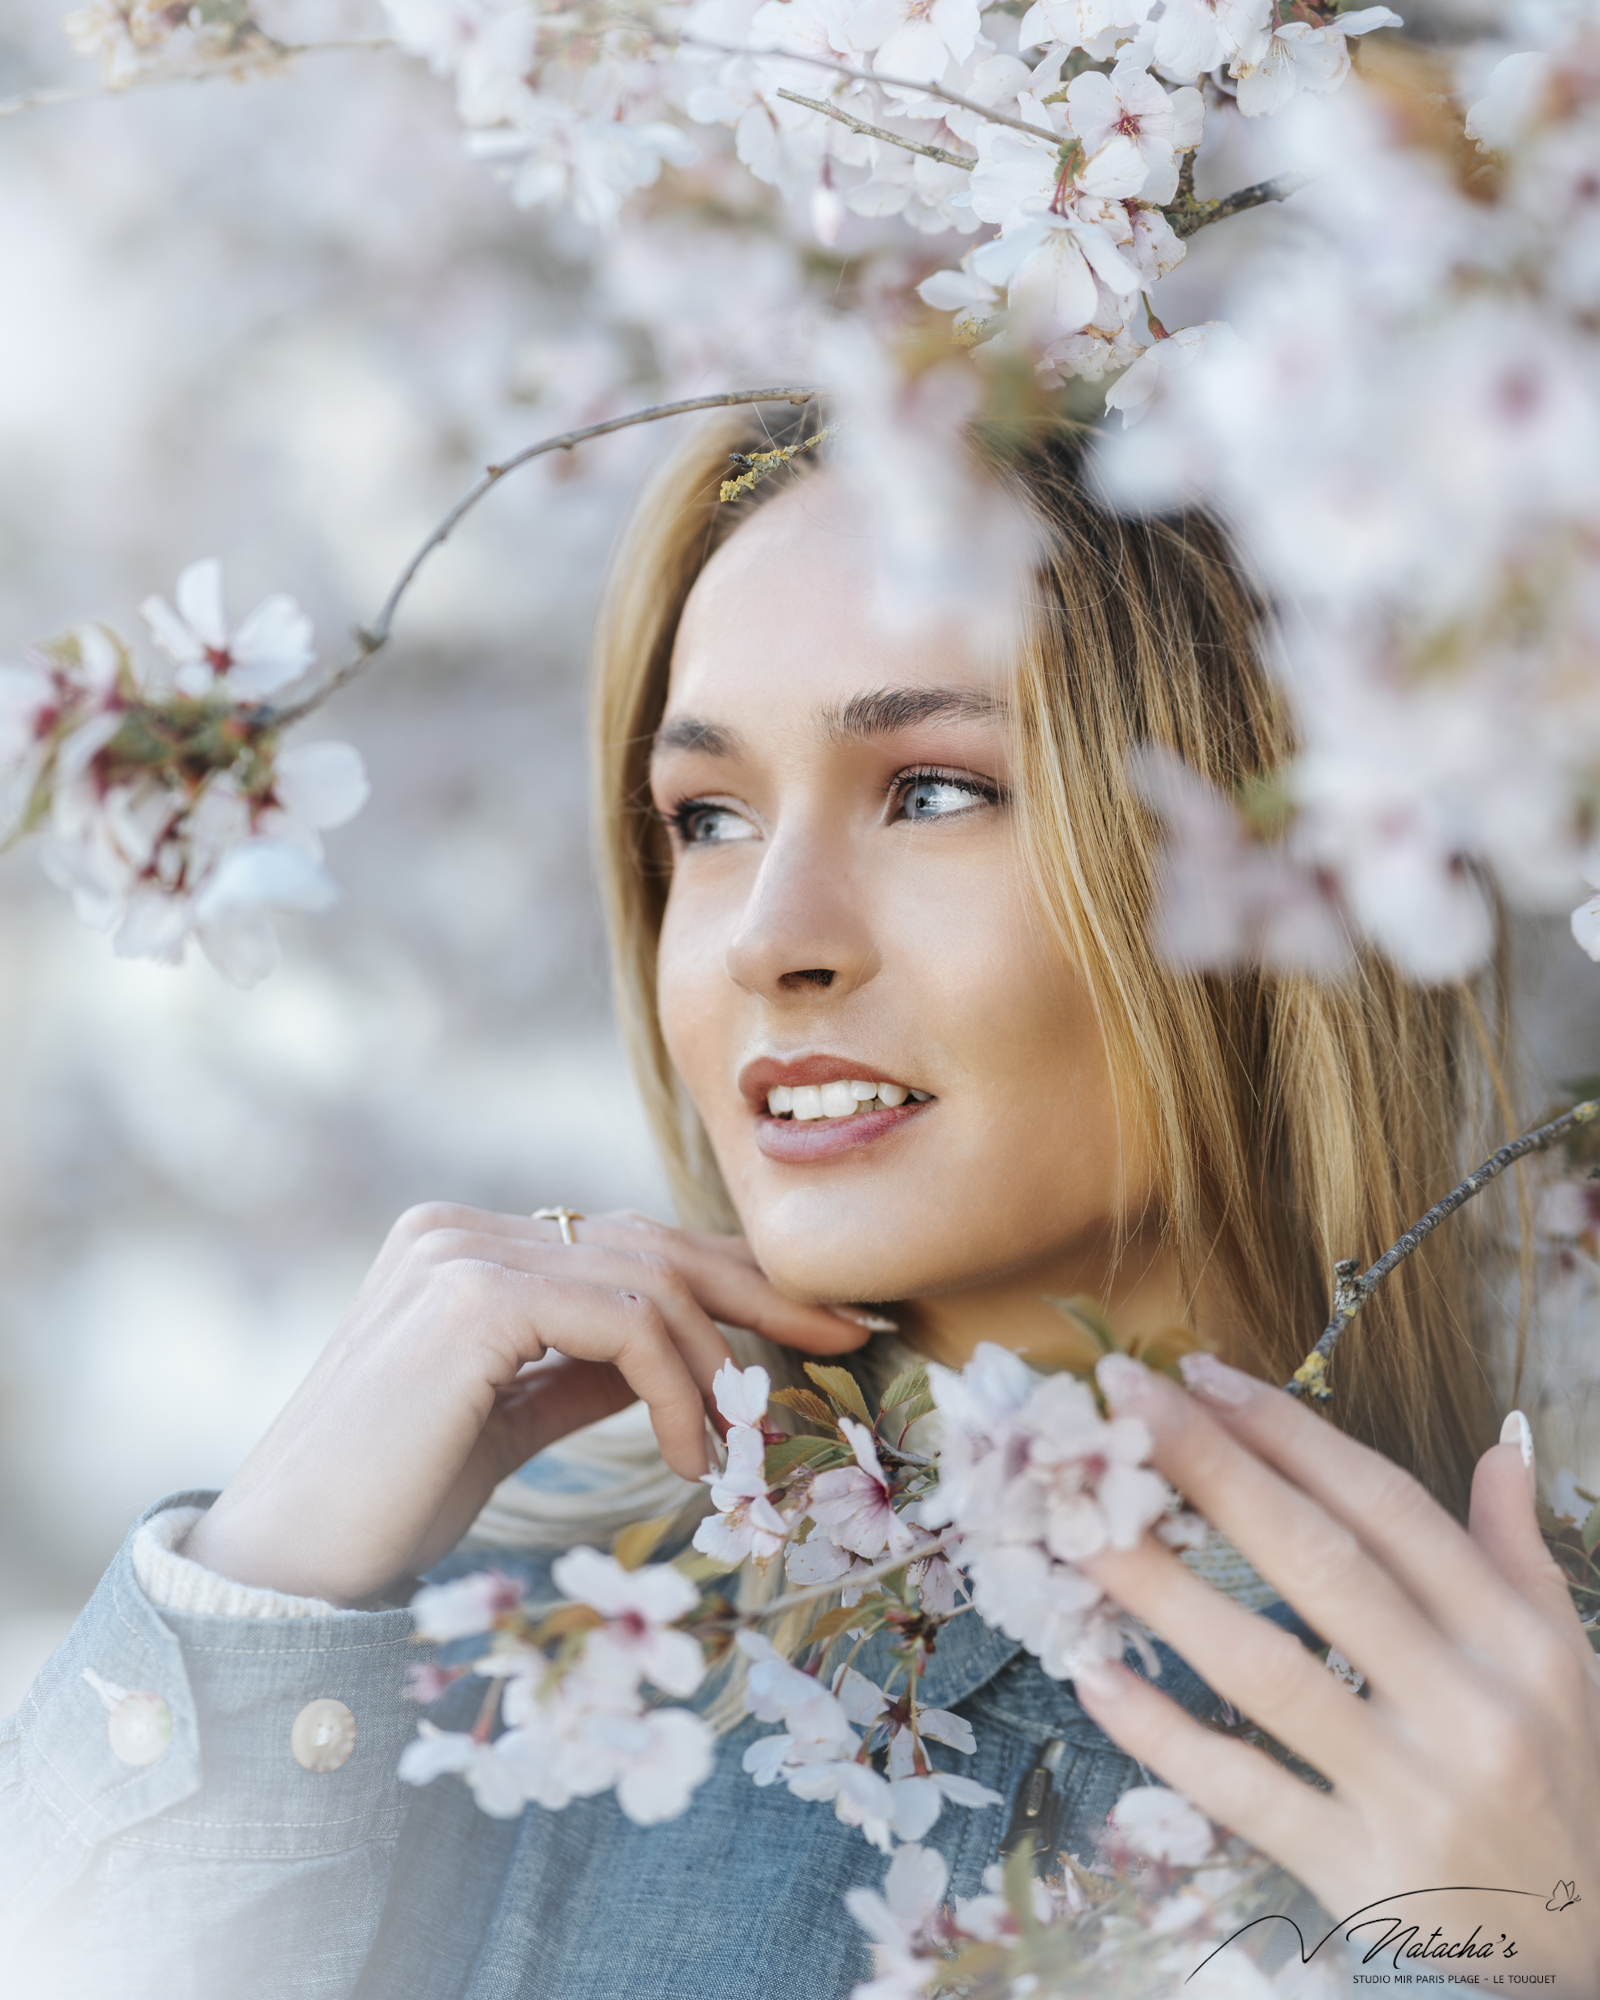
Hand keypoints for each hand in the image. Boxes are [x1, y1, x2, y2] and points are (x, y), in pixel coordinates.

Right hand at [182, 1204, 868, 1605]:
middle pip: (656, 1242)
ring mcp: (463, 1251)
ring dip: (723, 1369)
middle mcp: (464, 1228)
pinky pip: (629, 1322)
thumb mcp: (510, 1419)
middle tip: (851, 1339)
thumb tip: (683, 1357)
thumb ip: (582, 1370)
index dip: (734, 1280)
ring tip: (744, 1450)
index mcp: (467, 1245)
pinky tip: (692, 1458)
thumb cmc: (391, 1503)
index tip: (821, 1323)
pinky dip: (681, 1389)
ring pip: (654, 1280)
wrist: (289, 1567)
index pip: (632, 1242)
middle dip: (765, 1296)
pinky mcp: (474, 1297)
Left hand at [1073, 1351, 1599, 1989]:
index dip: (1288, 1433)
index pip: (1386, 1507)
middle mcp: (1469, 1707)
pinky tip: (1093, 1673)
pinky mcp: (1361, 1878)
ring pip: (1266, 1670)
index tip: (1198, 1375)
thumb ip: (1515, 1553)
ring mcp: (1413, 1795)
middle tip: (1121, 1402)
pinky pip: (1244, 1793)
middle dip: (1212, 1470)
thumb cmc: (1566, 1787)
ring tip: (1078, 1525)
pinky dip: (1163, 1734)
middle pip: (1319, 1562)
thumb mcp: (1567, 1664)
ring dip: (1161, 1589)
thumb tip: (1498, 1440)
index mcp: (1515, 1640)